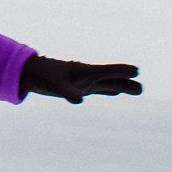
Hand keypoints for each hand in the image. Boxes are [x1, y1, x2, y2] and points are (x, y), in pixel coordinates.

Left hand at [20, 54, 142, 104]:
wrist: (30, 72)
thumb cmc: (42, 75)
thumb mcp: (54, 85)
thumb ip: (67, 91)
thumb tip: (79, 100)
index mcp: (84, 71)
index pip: (107, 71)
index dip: (121, 71)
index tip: (136, 71)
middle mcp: (87, 76)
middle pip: (112, 80)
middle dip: (126, 83)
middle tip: (141, 89)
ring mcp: (85, 81)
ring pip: (108, 84)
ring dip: (122, 87)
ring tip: (136, 90)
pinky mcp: (80, 86)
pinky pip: (99, 88)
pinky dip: (109, 90)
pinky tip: (115, 92)